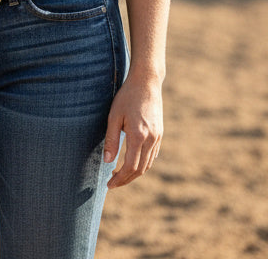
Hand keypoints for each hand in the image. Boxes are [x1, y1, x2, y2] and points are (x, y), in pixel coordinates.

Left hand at [104, 70, 162, 186]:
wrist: (146, 83)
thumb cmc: (126, 97)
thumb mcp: (114, 116)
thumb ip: (111, 140)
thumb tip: (107, 162)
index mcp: (138, 136)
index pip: (130, 167)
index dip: (119, 179)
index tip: (109, 184)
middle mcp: (151, 140)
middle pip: (140, 170)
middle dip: (126, 180)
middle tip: (113, 183)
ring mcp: (158, 138)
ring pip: (147, 164)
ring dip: (134, 173)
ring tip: (120, 175)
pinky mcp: (160, 134)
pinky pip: (152, 155)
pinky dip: (142, 164)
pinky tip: (132, 162)